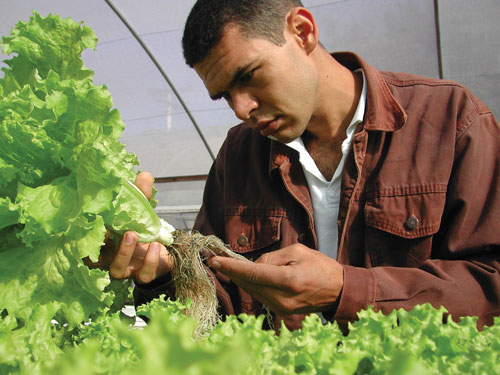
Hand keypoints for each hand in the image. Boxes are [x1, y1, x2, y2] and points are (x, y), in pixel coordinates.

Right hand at [84, 171, 173, 283]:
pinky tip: (154, 246)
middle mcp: (109, 257)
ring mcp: (126, 268)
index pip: (87, 241)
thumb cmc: (144, 229)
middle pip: (95, 260)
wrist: (165, 248)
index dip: (86, 235)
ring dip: (123, 253)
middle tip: (110, 230)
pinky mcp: (143, 275)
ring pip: (116, 269)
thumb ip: (141, 195)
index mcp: (103, 241)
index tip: (93, 221)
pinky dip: (149, 261)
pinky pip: (143, 275)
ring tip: (132, 234)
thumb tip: (144, 174)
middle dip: (100, 246)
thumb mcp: (141, 211)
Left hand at [207, 243, 343, 314]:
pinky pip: (259, 296)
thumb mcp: (298, 251)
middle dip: (231, 272)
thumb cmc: (320, 266)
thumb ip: (272, 257)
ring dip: (239, 279)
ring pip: (252, 291)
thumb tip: (254, 265)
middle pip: (248, 284)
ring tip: (228, 266)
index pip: (253, 274)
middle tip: (216, 260)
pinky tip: (246, 276)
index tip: (214, 260)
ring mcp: (281, 308)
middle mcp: (283, 298)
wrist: (338, 291)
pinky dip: (251, 285)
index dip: (231, 267)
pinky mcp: (281, 312)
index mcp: (289, 280)